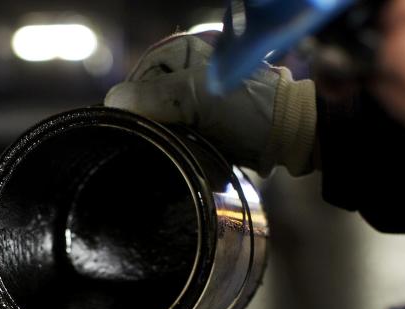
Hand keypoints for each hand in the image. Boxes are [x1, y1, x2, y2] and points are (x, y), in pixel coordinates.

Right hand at [105, 32, 316, 176]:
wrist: (292, 136)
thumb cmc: (250, 108)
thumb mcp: (198, 98)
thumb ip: (155, 98)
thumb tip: (112, 102)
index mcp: (180, 54)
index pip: (136, 81)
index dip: (136, 107)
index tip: (145, 129)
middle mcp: (183, 73)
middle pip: (147, 107)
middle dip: (156, 129)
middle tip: (169, 144)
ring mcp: (193, 101)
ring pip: (161, 127)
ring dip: (171, 144)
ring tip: (186, 153)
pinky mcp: (203, 126)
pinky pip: (178, 141)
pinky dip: (184, 152)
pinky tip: (194, 158)